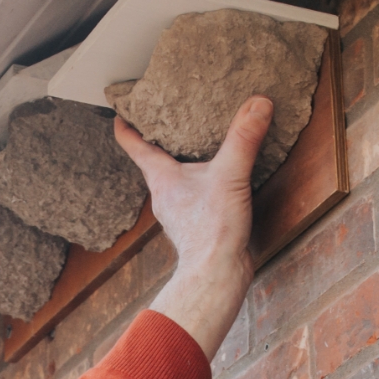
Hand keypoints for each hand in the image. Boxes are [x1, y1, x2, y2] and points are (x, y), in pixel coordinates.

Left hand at [114, 95, 273, 358]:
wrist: (216, 275)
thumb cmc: (211, 229)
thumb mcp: (229, 175)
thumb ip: (243, 139)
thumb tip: (258, 103)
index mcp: (162, 178)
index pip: (134, 145)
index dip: (125, 124)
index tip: (120, 109)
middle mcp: (164, 195)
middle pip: (154, 162)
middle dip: (159, 141)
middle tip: (167, 118)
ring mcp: (178, 212)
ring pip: (175, 180)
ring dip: (182, 164)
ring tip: (196, 146)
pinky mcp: (196, 226)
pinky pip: (194, 196)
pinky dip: (202, 184)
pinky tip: (218, 182)